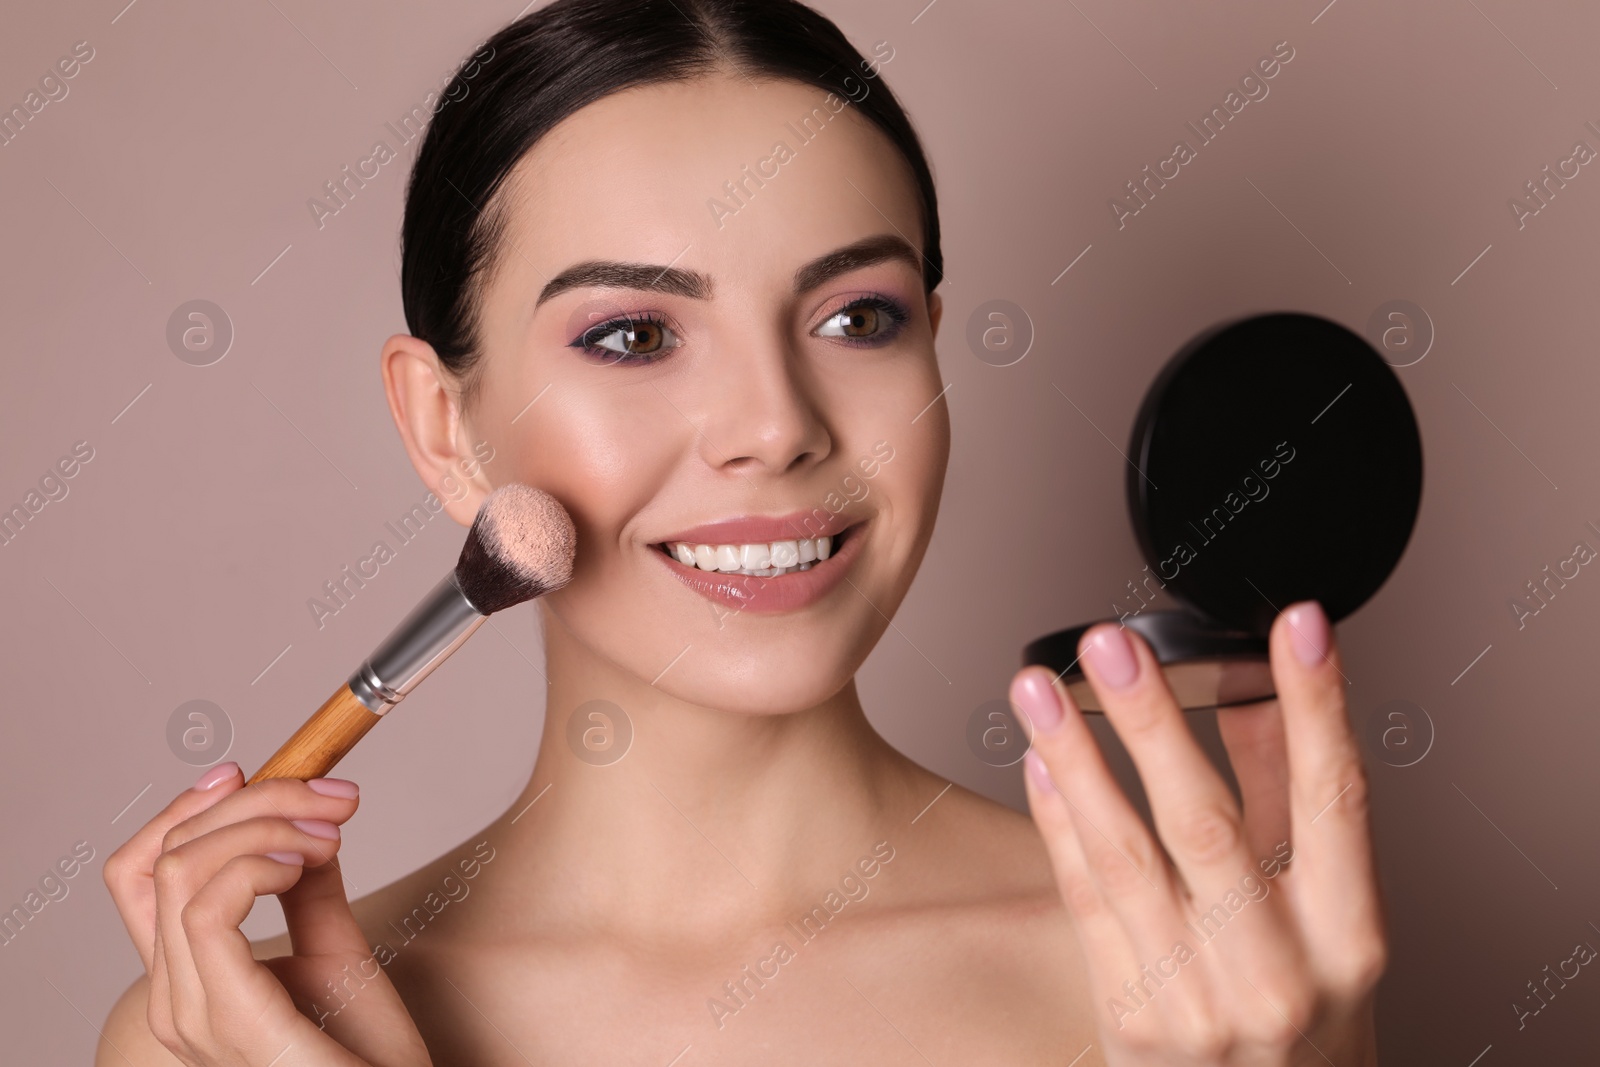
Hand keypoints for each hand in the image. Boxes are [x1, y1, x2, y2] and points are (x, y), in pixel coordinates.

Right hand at [103, 764, 432, 1065]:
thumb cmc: (368, 1058)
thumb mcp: (338, 955)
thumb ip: (310, 894)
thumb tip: (306, 827)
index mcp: (190, 981)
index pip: (140, 876)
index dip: (182, 810)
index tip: (246, 769)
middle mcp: (174, 1000)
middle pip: (164, 857)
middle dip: (250, 801)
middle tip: (332, 795)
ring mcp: (194, 1016)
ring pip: (183, 871)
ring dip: (264, 825)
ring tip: (330, 833)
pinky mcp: (231, 1021)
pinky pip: (208, 912)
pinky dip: (257, 864)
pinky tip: (307, 862)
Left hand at [1011, 601, 1384, 1065]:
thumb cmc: (1308, 1015)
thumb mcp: (1332, 916)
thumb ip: (1294, 802)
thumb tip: (1263, 689)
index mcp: (1348, 936)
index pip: (1335, 799)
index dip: (1318, 704)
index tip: (1298, 623)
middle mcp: (1274, 971)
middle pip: (1205, 824)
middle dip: (1152, 723)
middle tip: (1111, 644)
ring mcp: (1194, 1000)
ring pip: (1126, 857)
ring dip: (1076, 759)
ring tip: (1038, 687)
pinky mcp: (1127, 1017)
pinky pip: (1085, 902)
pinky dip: (1059, 824)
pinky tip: (1040, 761)